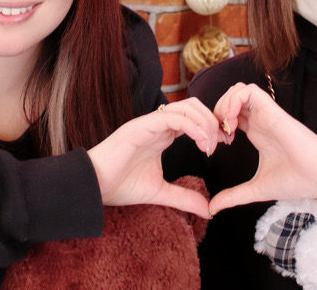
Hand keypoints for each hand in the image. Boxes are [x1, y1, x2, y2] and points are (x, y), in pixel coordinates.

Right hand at [87, 98, 218, 219]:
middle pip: (194, 106)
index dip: (211, 128)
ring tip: (210, 145)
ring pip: (186, 107)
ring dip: (204, 122)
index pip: (194, 118)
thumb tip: (208, 210)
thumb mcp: (160, 192)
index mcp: (163, 135)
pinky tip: (200, 142)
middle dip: (212, 121)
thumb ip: (184, 198)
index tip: (222, 145)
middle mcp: (158, 125)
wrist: (94, 186)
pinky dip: (191, 125)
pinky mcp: (141, 126)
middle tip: (221, 142)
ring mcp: (150, 123)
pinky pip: (171, 117)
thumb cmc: (120, 185)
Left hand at [209, 83, 316, 213]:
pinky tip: (233, 123)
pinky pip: (248, 91)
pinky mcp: (272, 111)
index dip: (217, 125)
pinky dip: (234, 101)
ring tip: (226, 128)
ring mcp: (265, 114)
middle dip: (216, 113)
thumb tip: (212, 209)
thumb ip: (234, 196)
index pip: (230, 115)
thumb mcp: (257, 189)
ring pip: (237, 90)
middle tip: (217, 136)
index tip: (216, 145)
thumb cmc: (297, 181)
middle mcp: (260, 120)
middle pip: (230, 99)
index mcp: (257, 133)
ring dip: (224, 105)